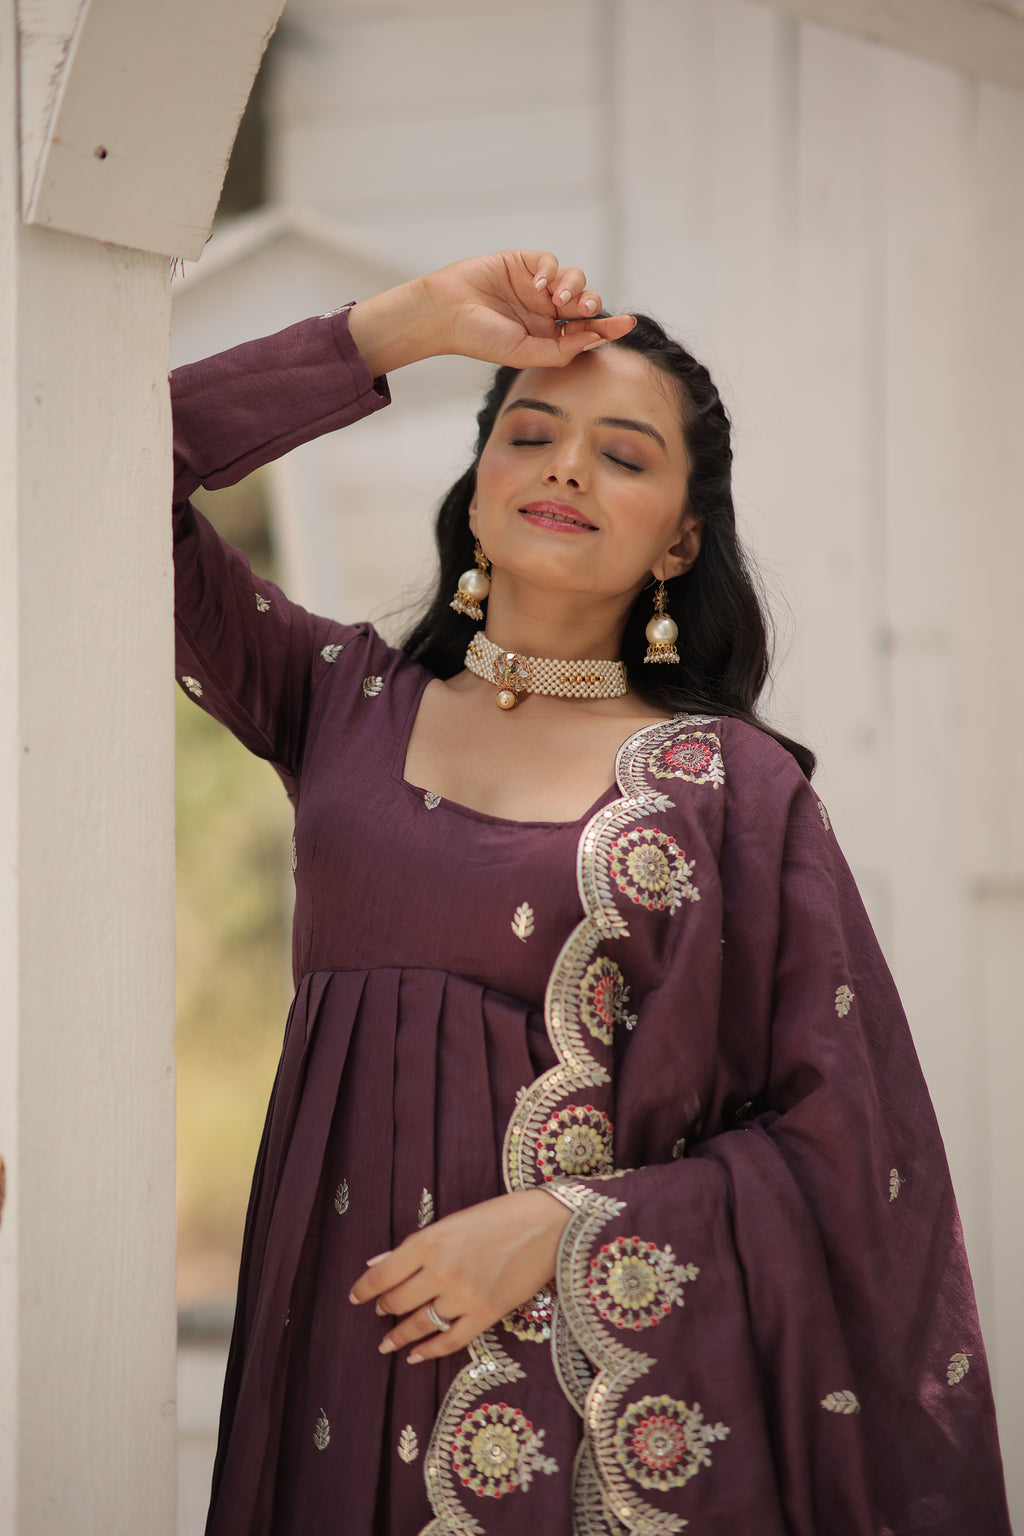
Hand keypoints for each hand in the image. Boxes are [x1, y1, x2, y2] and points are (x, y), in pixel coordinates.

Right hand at [347, 250, 636, 376]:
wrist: (446, 313)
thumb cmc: (481, 339)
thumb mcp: (525, 354)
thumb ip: (562, 351)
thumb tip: (596, 339)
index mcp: (548, 338)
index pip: (585, 331)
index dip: (608, 326)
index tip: (627, 324)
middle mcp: (545, 313)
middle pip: (585, 303)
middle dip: (591, 304)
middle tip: (585, 309)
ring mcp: (535, 287)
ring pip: (573, 279)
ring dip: (572, 288)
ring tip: (555, 300)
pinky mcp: (523, 264)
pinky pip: (550, 262)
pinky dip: (549, 271)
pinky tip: (536, 285)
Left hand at [348, 1188, 570, 1362]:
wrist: (550, 1226)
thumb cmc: (500, 1215)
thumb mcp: (452, 1221)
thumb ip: (415, 1245)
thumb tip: (378, 1263)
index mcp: (430, 1241)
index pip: (382, 1273)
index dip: (364, 1288)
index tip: (355, 1296)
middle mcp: (441, 1271)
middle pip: (397, 1301)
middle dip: (384, 1309)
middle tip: (379, 1312)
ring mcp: (464, 1296)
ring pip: (419, 1324)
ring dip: (400, 1335)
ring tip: (388, 1343)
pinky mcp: (486, 1315)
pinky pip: (450, 1341)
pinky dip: (429, 1352)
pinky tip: (416, 1357)